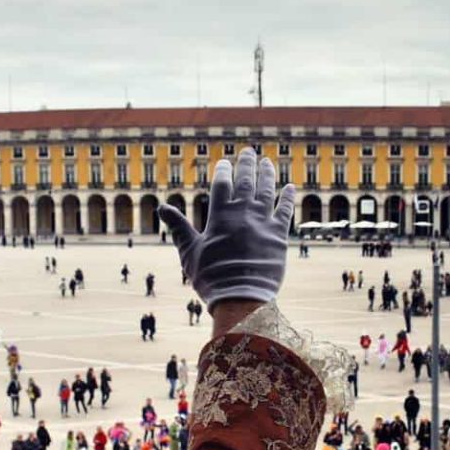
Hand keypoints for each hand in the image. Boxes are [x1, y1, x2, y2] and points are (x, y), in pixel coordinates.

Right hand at [159, 147, 294, 309]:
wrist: (240, 298)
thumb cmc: (211, 277)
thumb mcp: (189, 252)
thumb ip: (178, 227)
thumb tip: (161, 208)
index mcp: (220, 216)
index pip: (222, 185)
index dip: (223, 171)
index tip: (224, 162)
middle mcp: (243, 214)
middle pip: (246, 181)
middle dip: (246, 164)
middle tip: (248, 151)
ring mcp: (263, 223)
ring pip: (267, 191)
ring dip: (267, 175)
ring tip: (267, 163)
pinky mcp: (279, 236)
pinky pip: (285, 211)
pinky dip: (287, 198)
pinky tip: (289, 188)